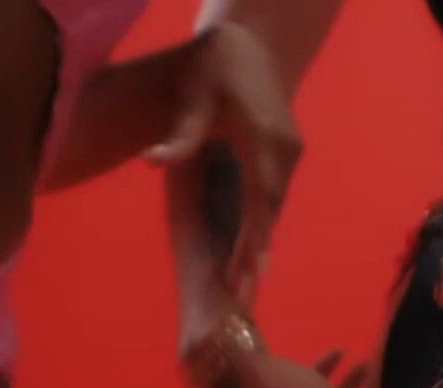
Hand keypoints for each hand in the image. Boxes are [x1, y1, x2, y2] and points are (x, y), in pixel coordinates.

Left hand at [147, 21, 301, 302]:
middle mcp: (286, 151)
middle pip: (271, 210)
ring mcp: (290, 152)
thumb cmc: (216, 61)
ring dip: (260, 241)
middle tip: (245, 295)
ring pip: (274, 204)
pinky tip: (253, 246)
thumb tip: (151, 163)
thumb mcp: (193, 94)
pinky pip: (274, 194)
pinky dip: (262, 221)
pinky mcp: (285, 151)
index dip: (250, 238)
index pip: (260, 198)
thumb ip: (179, 134)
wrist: (252, 36)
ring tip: (248, 282)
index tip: (241, 272)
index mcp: (265, 140)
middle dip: (256, 252)